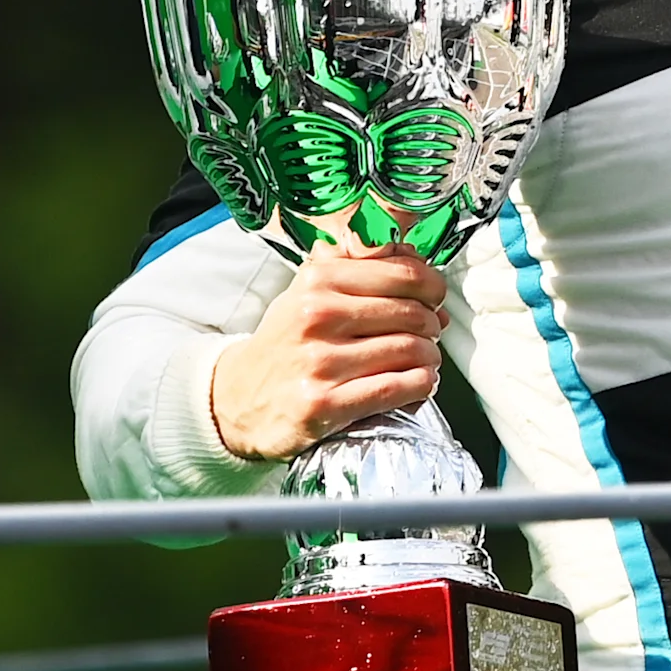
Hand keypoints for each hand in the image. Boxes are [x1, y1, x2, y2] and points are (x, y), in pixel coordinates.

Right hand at [207, 240, 450, 460]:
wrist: (236, 398)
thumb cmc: (286, 342)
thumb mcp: (310, 291)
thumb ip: (359, 268)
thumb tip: (420, 266)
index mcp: (318, 281)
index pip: (405, 274)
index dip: (433, 288)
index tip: (434, 300)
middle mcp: (317, 316)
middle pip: (414, 314)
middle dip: (432, 327)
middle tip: (428, 336)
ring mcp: (319, 362)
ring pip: (413, 351)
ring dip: (430, 359)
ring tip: (422, 362)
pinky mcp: (324, 404)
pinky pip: (399, 388)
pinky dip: (421, 386)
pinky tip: (416, 384)